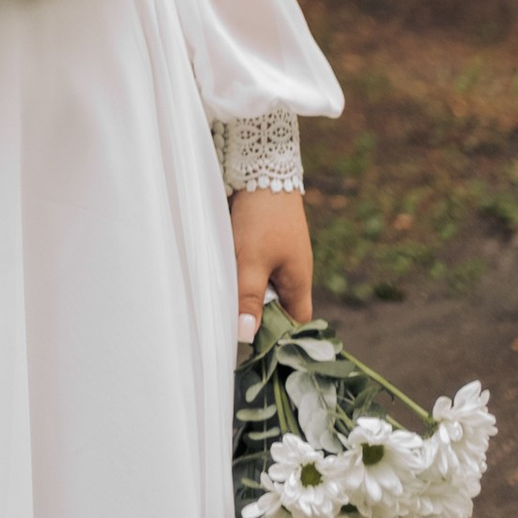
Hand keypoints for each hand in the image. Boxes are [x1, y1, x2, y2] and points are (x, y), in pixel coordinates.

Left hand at [231, 187, 312, 342]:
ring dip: (243, 295)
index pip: (296, 325)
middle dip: (255, 318)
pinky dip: (238, 276)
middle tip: (227, 331)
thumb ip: (249, 298)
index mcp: (298, 283)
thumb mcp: (252, 262)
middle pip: (275, 308)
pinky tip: (218, 279)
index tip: (254, 350)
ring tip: (218, 307)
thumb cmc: (261, 218)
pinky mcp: (261, 243)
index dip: (280, 339)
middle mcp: (291, 273)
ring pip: (260, 288)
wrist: (261, 167)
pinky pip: (251, 269)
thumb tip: (247, 336)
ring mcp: (277, 257)